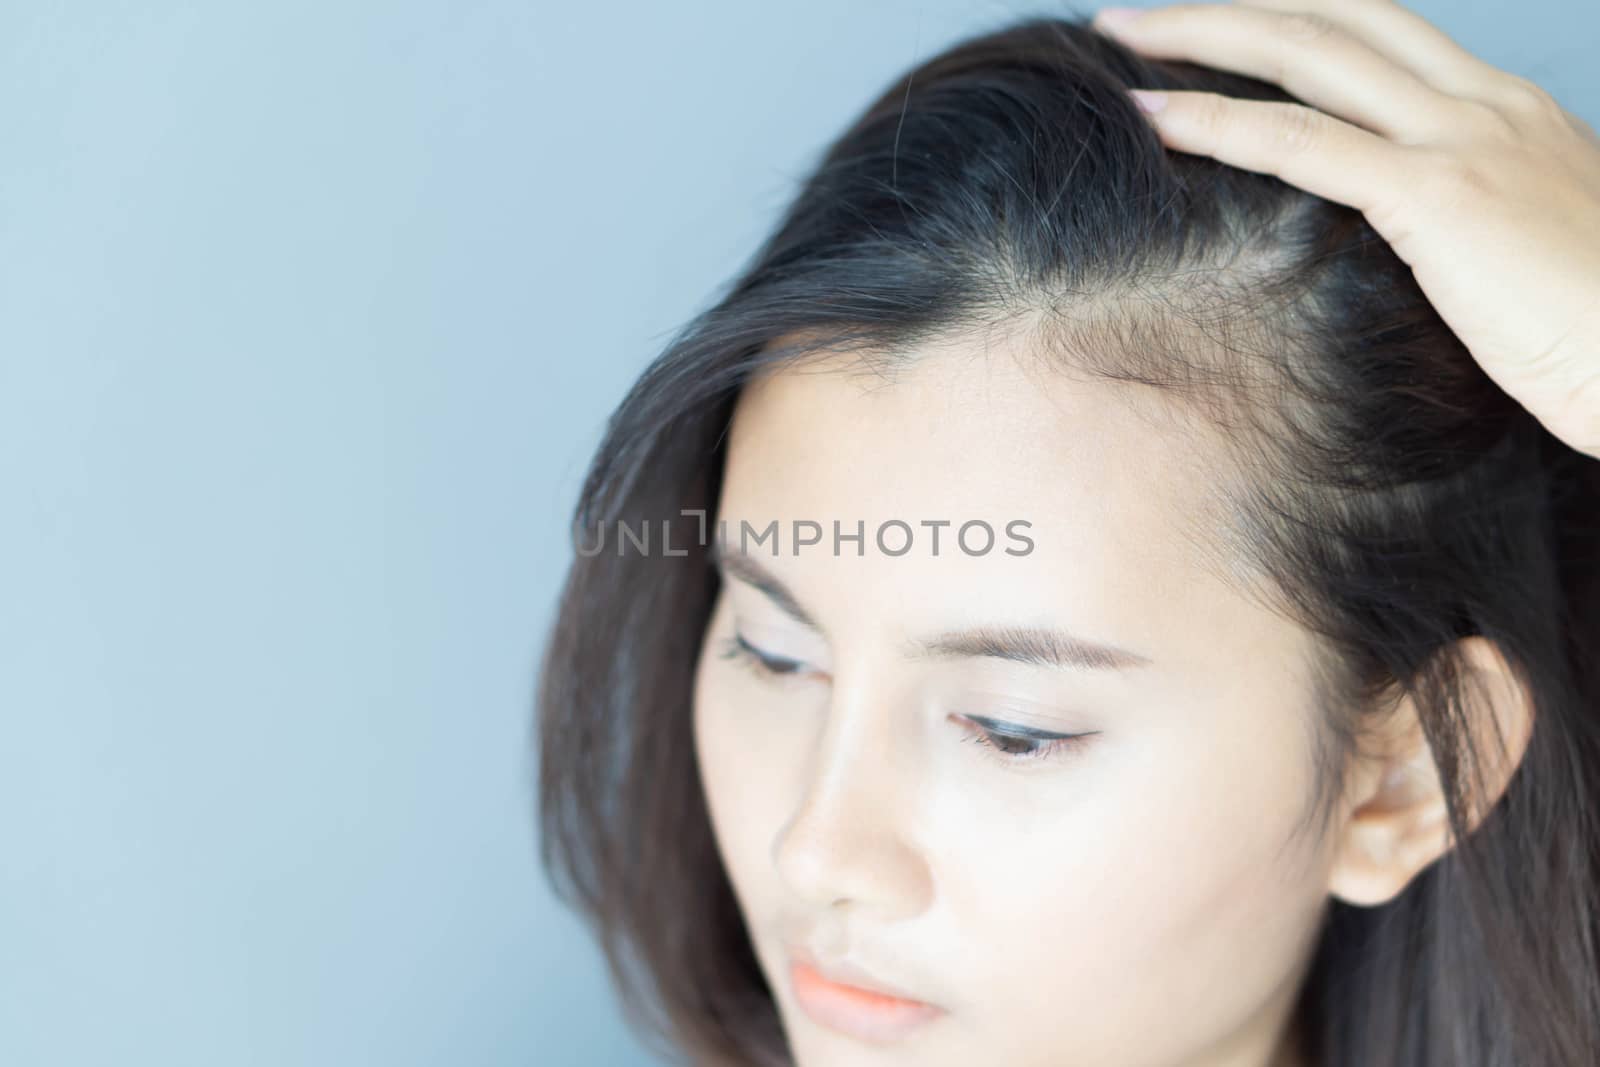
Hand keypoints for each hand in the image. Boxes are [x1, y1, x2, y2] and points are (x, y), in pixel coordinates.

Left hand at [1093, 0, 1599, 459]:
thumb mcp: (1532, 248)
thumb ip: (1470, 219)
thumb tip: (1411, 238)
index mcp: (1509, 112)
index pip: (1383, 34)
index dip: (1296, 19)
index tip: (1228, 26)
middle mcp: (1484, 105)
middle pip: (1338, 18)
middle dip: (1235, 8)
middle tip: (1147, 16)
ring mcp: (1462, 142)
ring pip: (1311, 56)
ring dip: (1205, 37)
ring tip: (1124, 38)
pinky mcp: (1436, 196)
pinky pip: (1302, 143)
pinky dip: (1217, 123)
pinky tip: (1152, 116)